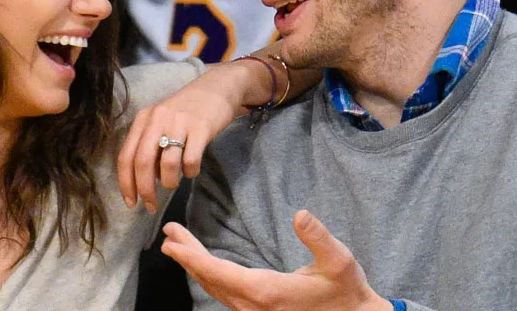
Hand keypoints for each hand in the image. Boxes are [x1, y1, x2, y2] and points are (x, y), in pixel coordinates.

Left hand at [117, 62, 253, 211]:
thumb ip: (150, 145)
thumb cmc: (186, 110)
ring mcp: (179, 123)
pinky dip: (190, 173)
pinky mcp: (201, 128)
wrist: (218, 88)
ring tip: (173, 184)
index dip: (126, 184)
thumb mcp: (161, 121)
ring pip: (167, 165)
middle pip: (142, 163)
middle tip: (150, 206)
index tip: (131, 202)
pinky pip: (190, 161)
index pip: (126, 156)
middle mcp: (157, 119)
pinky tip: (191, 171)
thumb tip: (144, 179)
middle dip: (145, 190)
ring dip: (168, 183)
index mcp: (143, 119)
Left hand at [162, 210, 391, 310]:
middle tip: (169, 234)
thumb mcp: (339, 260)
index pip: (218, 272)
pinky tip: (207, 267)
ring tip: (179, 245)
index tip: (172, 242)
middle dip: (187, 256)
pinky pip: (226, 296)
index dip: (192, 256)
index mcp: (267, 291)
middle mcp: (255, 307)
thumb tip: (300, 214)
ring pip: (216, 290)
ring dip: (196, 266)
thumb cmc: (348, 291)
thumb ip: (318, 237)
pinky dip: (210, 277)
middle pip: (210, 280)